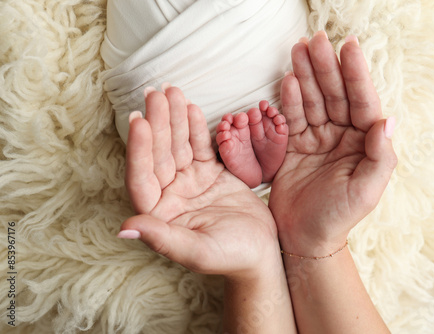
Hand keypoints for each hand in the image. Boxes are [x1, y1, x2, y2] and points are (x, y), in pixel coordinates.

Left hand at [120, 87, 277, 278]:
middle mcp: (169, 195)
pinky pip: (198, 146)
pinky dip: (195, 127)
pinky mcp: (207, 172)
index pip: (142, 178)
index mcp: (159, 215)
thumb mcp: (198, 251)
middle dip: (158, 123)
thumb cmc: (232, 257)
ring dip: (174, 118)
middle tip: (156, 94)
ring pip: (177, 145)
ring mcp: (188, 181)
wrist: (261, 250)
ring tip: (171, 91)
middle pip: (158, 155)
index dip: (139, 150)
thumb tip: (124, 229)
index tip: (140, 122)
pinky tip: (190, 106)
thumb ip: (162, 239)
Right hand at [269, 33, 396, 254]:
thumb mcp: (366, 191)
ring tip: (299, 50)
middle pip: (335, 95)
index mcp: (364, 144)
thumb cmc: (339, 217)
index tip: (348, 47)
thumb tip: (388, 121)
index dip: (356, 74)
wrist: (304, 238)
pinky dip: (290, 99)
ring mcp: (318, 139)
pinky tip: (289, 79)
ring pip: (313, 101)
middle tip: (315, 40)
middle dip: (326, 67)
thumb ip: (381, 157)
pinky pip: (293, 118)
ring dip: (307, 75)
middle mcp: (342, 136)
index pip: (362, 102)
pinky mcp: (295, 145)